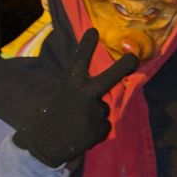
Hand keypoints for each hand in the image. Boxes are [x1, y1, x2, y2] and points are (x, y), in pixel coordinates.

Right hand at [13, 29, 137, 165]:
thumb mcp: (60, 97)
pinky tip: (82, 133)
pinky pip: (104, 126)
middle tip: (133, 58)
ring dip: (95, 115)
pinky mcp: (99, 129)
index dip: (87, 45)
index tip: (94, 31)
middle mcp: (85, 95)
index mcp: (70, 84)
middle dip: (123, 67)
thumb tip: (101, 96)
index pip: (80, 60)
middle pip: (109, 78)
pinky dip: (96, 130)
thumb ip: (78, 92)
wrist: (43, 144)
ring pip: (104, 109)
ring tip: (78, 123)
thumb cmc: (50, 118)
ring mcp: (94, 112)